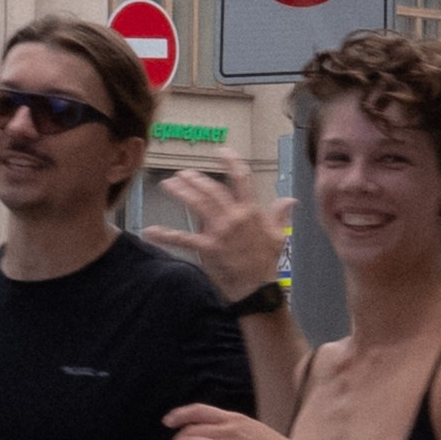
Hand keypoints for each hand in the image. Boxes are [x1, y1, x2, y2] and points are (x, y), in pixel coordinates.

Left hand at [145, 162, 281, 305]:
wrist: (259, 288)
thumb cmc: (268, 262)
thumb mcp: (278, 236)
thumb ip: (281, 214)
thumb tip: (291, 200)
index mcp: (251, 211)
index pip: (242, 179)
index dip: (231, 162)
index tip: (221, 151)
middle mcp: (235, 217)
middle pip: (212, 190)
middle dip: (195, 179)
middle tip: (181, 174)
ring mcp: (221, 232)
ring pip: (198, 204)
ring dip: (181, 192)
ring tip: (167, 185)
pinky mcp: (209, 248)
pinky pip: (183, 239)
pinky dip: (165, 234)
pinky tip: (149, 231)